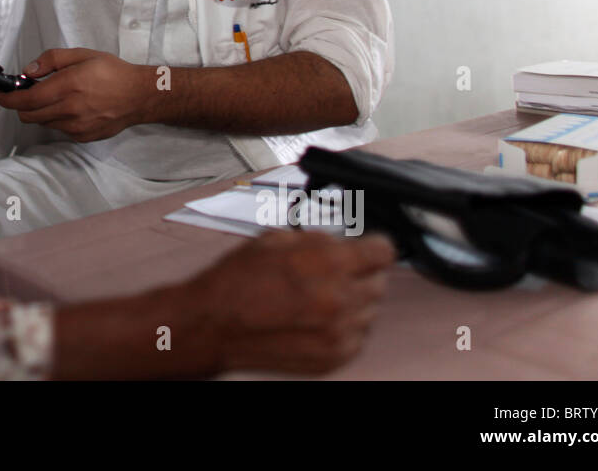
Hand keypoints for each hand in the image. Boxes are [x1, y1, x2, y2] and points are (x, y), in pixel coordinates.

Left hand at [0, 47, 149, 142]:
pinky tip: (71, 107)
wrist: (139, 96)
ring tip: (56, 97)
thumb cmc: (112, 72)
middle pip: (29, 115)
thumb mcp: (82, 55)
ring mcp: (76, 127)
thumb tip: (29, 71)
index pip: (26, 100)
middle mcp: (69, 110)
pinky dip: (56, 119)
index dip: (6, 99)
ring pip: (43, 123)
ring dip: (40, 111)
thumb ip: (52, 60)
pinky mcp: (82, 137)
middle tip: (26, 92)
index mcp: (67, 86)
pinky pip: (59, 129)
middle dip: (20, 105)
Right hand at [179, 229, 395, 374]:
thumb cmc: (238, 280)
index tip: (368, 248)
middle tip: (334, 272)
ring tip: (320, 297)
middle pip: (380, 282)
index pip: (383, 252)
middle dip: (361, 273)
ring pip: (370, 311)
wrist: (214, 323)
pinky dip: (344, 326)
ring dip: (353, 301)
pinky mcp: (333, 358)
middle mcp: (341, 300)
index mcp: (330, 264)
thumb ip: (320, 240)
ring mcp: (339, 334)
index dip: (374, 246)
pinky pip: (357, 337)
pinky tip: (316, 318)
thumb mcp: (277, 239)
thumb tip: (346, 243)